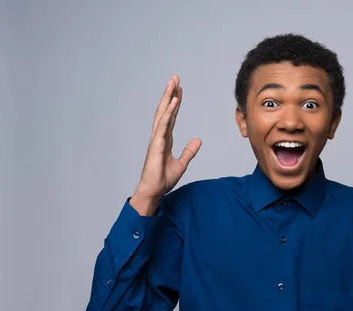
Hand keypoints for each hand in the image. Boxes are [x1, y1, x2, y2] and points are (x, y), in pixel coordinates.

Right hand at [133, 75, 201, 204]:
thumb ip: (189, 151)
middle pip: (165, 110)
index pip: (171, 116)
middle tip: (175, 78)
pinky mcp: (156, 144)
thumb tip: (198, 140)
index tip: (180, 89)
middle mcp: (159, 136)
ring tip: (173, 82)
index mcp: (165, 139)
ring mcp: (157, 139)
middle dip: (170, 93)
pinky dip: (168, 112)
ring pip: (163, 113)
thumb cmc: (163, 179)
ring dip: (168, 97)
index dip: (175, 102)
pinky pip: (163, 125)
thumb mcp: (181, 163)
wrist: (154, 191)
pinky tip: (173, 102)